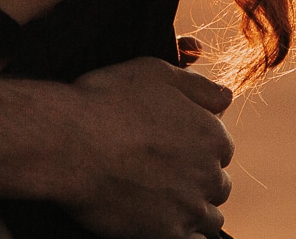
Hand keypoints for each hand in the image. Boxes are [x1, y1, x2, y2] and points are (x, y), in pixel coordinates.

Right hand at [61, 57, 233, 237]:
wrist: (69, 143)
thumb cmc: (107, 102)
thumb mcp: (155, 73)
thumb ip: (198, 86)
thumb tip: (226, 98)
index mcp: (211, 135)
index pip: (221, 149)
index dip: (195, 147)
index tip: (171, 146)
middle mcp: (208, 174)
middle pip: (217, 184)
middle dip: (197, 179)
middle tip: (162, 171)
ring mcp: (189, 208)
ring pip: (209, 217)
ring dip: (192, 209)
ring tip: (161, 199)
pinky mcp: (167, 235)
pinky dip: (182, 234)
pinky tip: (161, 222)